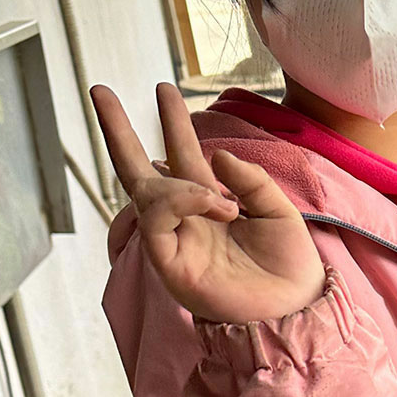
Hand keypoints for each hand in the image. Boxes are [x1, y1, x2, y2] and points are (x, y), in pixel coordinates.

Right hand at [92, 82, 326, 323]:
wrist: (297, 307)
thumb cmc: (289, 264)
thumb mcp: (277, 210)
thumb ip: (249, 180)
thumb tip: (216, 154)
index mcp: (210, 203)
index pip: (181, 156)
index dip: (173, 122)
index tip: (163, 89)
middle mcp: (185, 220)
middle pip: (140, 170)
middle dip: (118, 130)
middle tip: (99, 89)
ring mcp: (174, 241)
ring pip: (148, 194)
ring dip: (177, 185)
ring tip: (216, 199)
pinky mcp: (169, 263)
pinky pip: (156, 221)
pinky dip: (182, 202)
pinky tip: (215, 206)